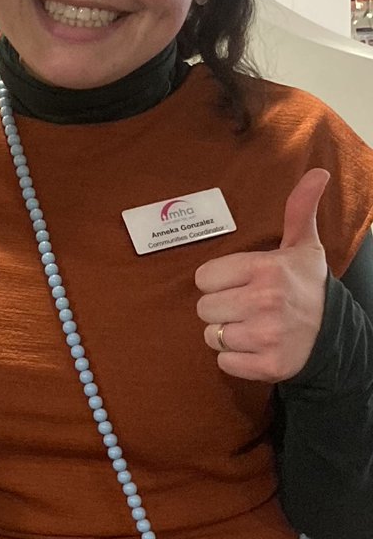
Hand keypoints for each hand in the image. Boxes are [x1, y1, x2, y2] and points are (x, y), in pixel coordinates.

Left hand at [196, 168, 330, 381]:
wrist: (336, 335)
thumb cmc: (308, 286)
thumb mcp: (303, 246)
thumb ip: (299, 209)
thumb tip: (317, 172)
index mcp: (265, 269)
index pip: (203, 278)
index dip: (218, 282)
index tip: (240, 282)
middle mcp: (265, 301)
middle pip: (203, 308)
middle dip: (221, 308)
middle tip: (246, 306)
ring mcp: (267, 335)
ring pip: (211, 336)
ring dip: (227, 334)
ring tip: (252, 325)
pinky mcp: (269, 365)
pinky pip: (224, 362)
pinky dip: (236, 359)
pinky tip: (257, 347)